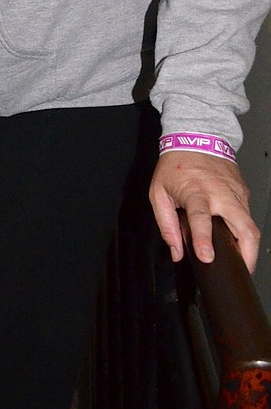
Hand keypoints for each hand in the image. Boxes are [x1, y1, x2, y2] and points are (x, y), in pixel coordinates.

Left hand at [148, 150, 259, 271]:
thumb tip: (176, 252)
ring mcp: (236, 193)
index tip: (207, 257)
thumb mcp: (159, 192)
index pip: (201, 218)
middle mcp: (220, 193)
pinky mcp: (244, 193)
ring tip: (242, 262)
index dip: (203, 239)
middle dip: (247, 253)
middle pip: (244, 227)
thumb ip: (166, 225)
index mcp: (196, 192)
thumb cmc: (175, 165)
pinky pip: (248, 216)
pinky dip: (245, 232)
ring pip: (251, 225)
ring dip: (249, 247)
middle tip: (241, 271)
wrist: (198, 138)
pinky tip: (237, 240)